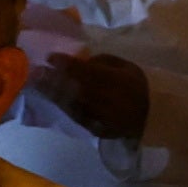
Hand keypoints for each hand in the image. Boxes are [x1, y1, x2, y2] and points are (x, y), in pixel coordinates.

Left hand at [33, 49, 155, 142]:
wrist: (152, 119)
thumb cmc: (138, 87)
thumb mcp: (127, 67)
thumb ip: (105, 62)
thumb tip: (82, 61)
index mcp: (117, 81)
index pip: (86, 71)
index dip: (66, 64)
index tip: (50, 58)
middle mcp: (107, 99)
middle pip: (75, 87)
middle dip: (54, 79)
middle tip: (35, 72)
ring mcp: (101, 116)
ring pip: (73, 103)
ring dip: (54, 93)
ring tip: (38, 84)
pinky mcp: (97, 128)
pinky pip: (77, 116)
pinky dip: (64, 106)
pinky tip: (52, 98)